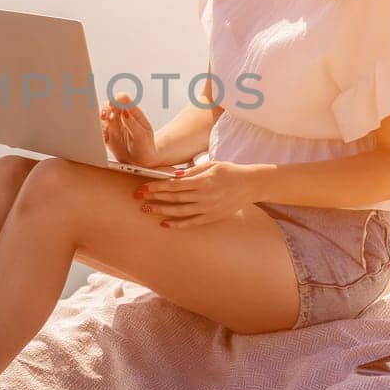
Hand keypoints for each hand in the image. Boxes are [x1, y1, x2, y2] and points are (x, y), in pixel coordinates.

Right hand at [99, 92, 160, 167]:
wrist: (141, 162)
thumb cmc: (145, 147)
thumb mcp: (141, 136)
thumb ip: (132, 124)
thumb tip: (124, 113)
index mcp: (133, 114)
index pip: (124, 101)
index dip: (118, 100)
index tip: (114, 103)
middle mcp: (122, 117)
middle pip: (111, 105)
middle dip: (107, 107)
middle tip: (106, 113)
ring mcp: (114, 125)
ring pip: (103, 116)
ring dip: (101, 116)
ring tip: (103, 119)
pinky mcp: (107, 135)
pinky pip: (99, 129)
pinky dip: (98, 129)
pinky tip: (101, 132)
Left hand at [134, 160, 259, 228]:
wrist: (251, 185)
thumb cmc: (230, 171)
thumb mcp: (212, 165)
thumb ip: (192, 170)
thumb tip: (173, 175)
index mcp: (203, 181)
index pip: (175, 185)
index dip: (157, 186)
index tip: (144, 187)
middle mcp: (205, 196)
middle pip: (174, 198)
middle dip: (155, 198)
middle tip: (139, 198)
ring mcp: (208, 208)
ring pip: (180, 211)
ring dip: (162, 211)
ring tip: (147, 210)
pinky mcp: (212, 217)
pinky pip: (192, 222)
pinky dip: (178, 224)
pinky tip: (165, 224)